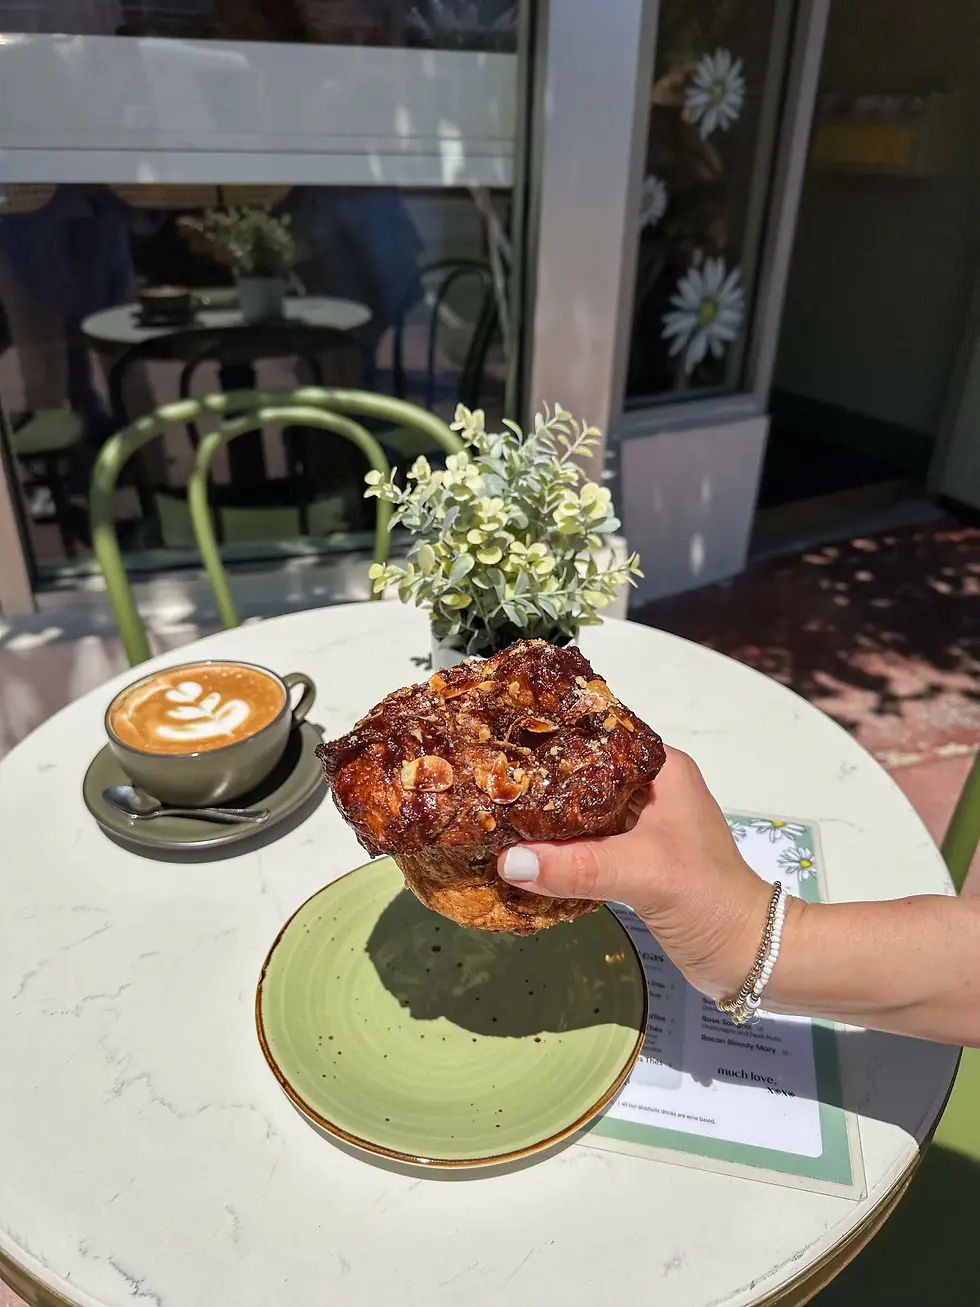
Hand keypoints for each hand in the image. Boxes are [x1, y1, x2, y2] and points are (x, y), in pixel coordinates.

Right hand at [497, 746, 773, 998]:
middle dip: (540, 780)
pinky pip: (587, 844)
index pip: (599, 736)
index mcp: (663, 769)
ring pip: (583, 811)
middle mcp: (652, 789)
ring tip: (494, 813)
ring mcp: (643, 826)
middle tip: (488, 782)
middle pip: (584, 774)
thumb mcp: (641, 872)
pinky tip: (523, 854)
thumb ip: (577, 866)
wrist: (746, 954)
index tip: (504, 742)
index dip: (554, 736)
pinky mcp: (635, 859)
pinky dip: (559, 850)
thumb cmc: (706, 897)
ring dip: (546, 819)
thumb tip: (508, 861)